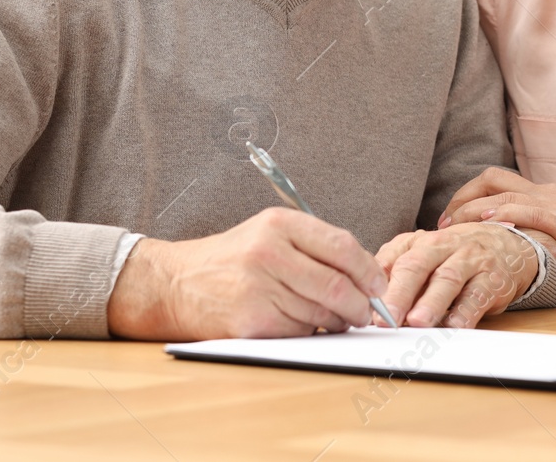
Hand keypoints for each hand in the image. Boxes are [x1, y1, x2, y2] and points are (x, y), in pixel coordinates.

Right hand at [107, 207, 388, 340]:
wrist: (176, 283)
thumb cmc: (231, 259)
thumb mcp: (269, 234)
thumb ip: (315, 247)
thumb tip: (366, 276)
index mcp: (278, 224)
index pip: (342, 246)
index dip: (368, 270)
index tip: (379, 285)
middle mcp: (268, 252)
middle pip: (336, 285)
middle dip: (360, 304)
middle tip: (366, 312)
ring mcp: (258, 287)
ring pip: (321, 312)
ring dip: (336, 321)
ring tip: (334, 318)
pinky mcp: (251, 320)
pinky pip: (299, 331)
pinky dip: (309, 332)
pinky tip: (301, 323)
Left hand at [374, 222, 542, 328]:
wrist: (507, 243)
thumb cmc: (455, 255)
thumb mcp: (423, 255)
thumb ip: (396, 273)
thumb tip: (367, 304)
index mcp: (419, 241)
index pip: (393, 258)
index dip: (377, 283)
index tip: (365, 307)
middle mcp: (443, 245)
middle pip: (417, 265)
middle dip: (400, 293)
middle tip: (387, 317)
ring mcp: (470, 260)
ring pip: (448, 278)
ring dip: (431, 302)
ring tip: (417, 323)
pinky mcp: (493, 278)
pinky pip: (478, 294)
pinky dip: (465, 311)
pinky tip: (454, 325)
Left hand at [439, 167, 555, 303]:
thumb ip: (532, 245)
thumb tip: (500, 258)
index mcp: (547, 197)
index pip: (496, 183)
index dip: (466, 199)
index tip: (448, 223)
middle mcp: (550, 193)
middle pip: (491, 178)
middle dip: (460, 197)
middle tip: (442, 224)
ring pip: (503, 192)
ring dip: (471, 209)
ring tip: (452, 228)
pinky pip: (529, 211)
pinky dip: (504, 215)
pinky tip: (486, 225)